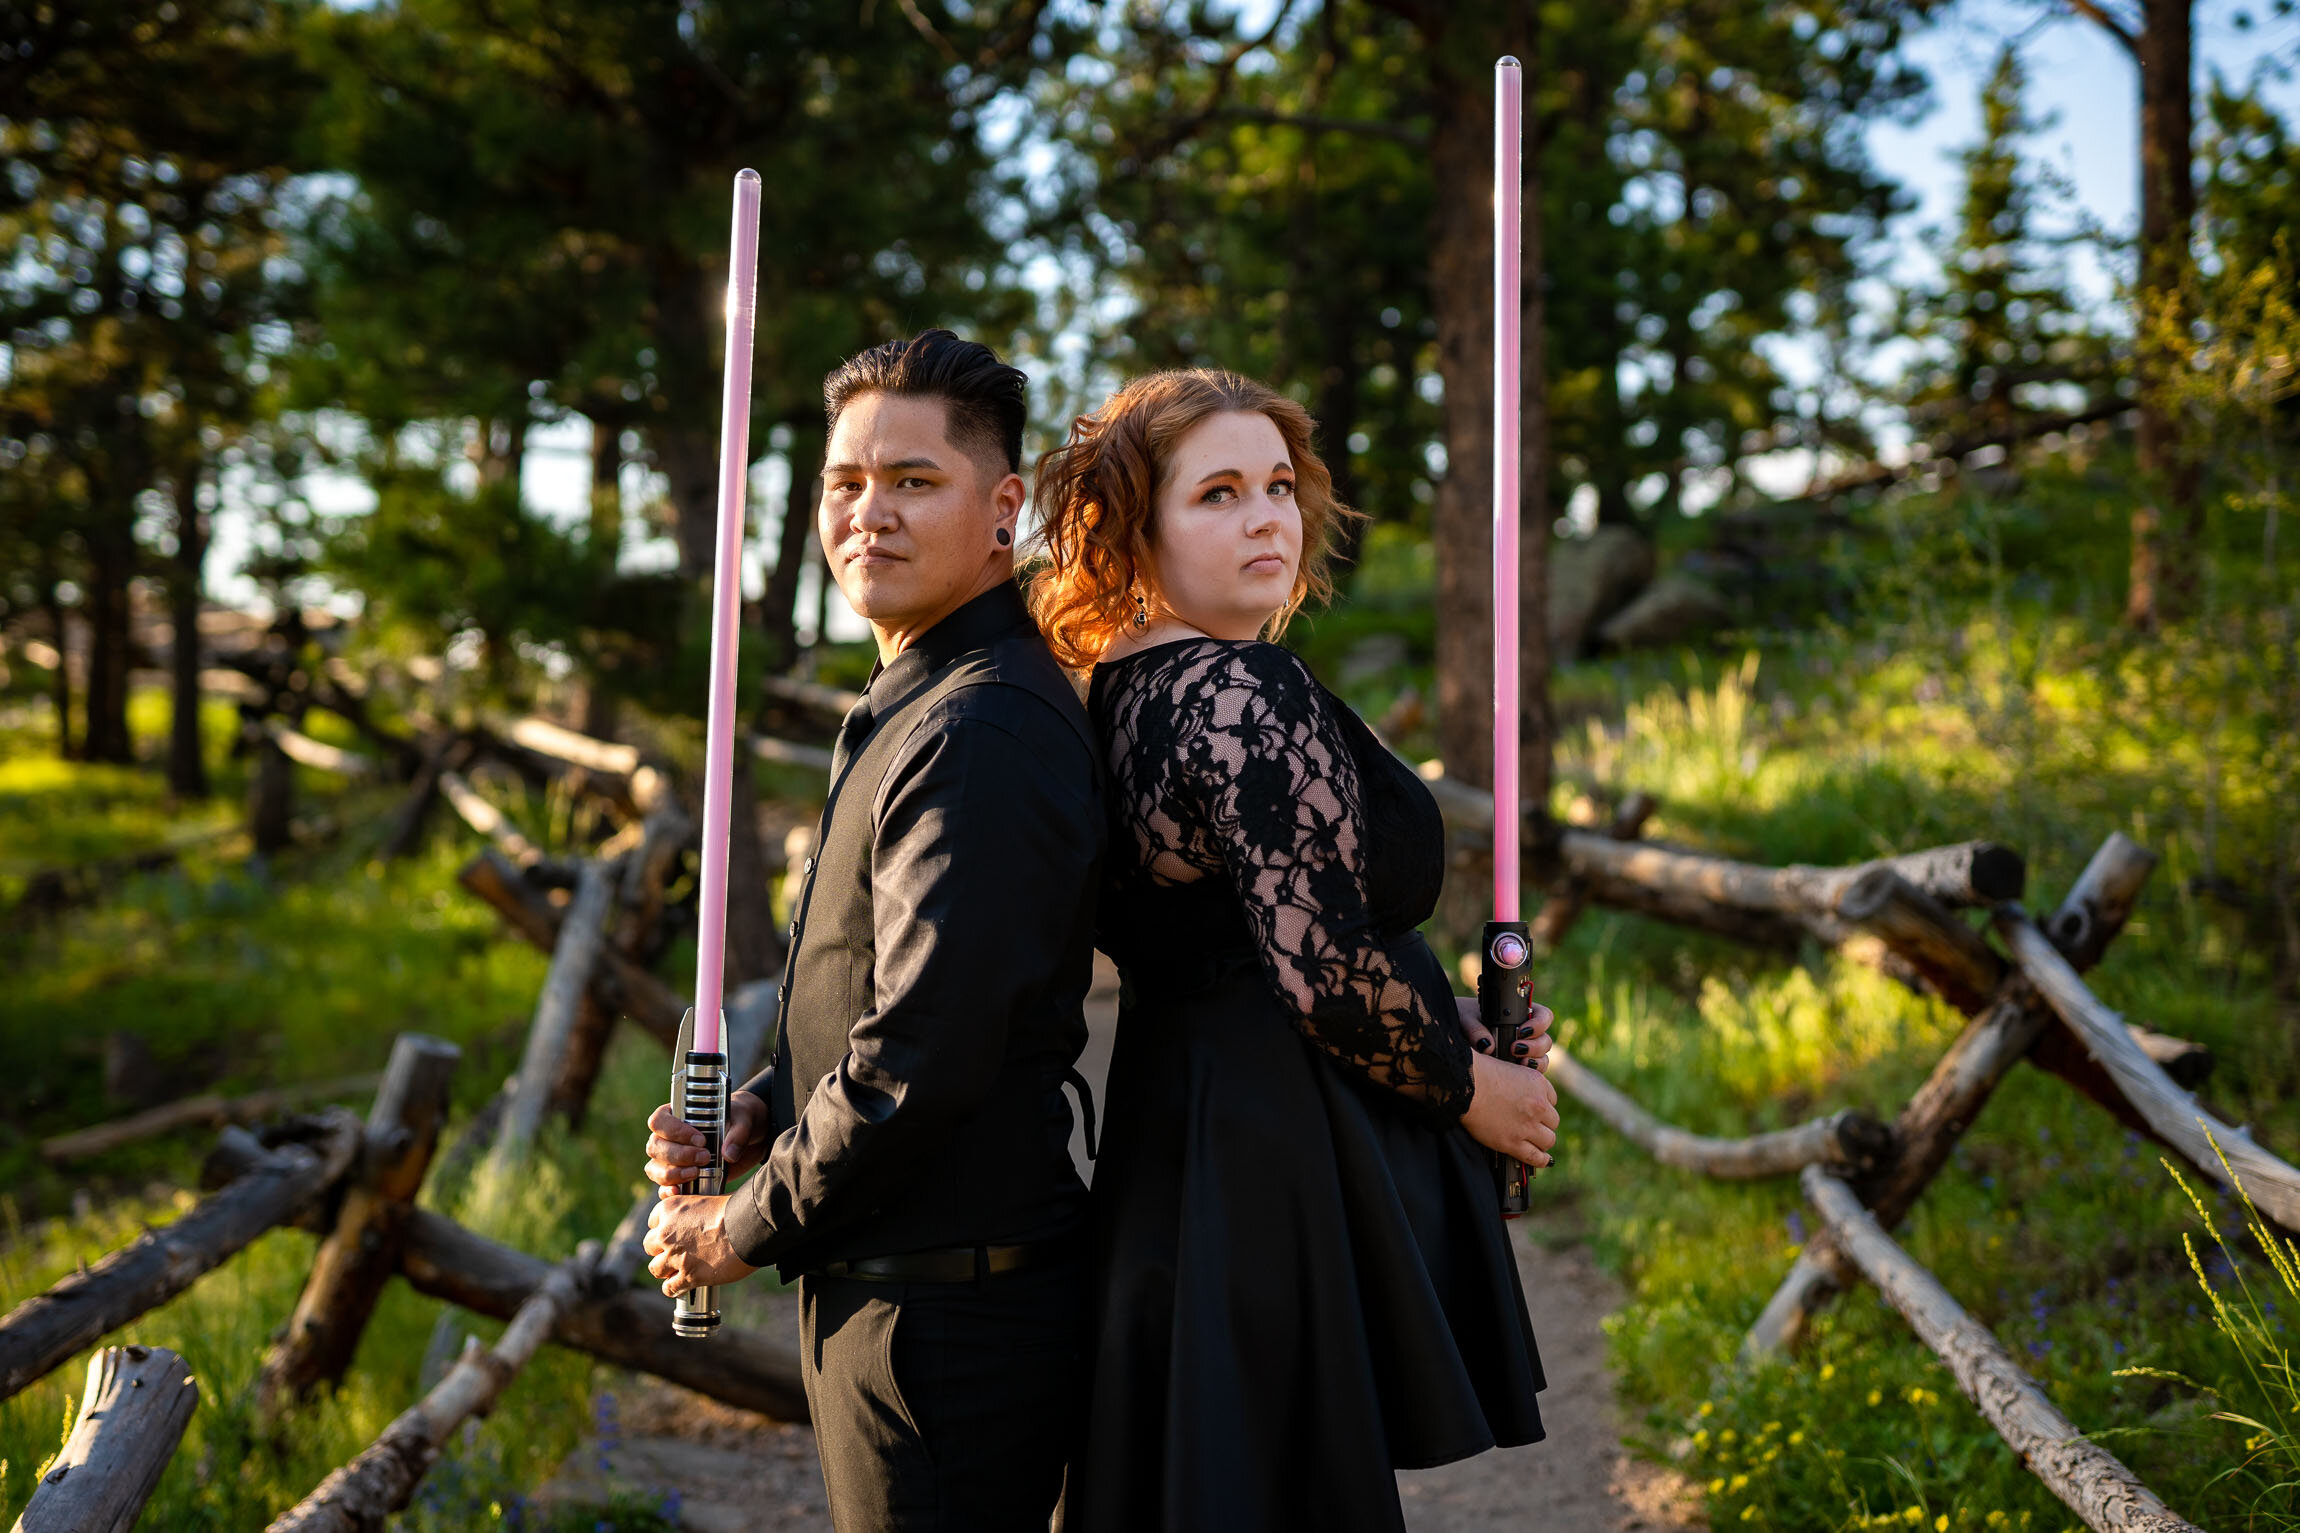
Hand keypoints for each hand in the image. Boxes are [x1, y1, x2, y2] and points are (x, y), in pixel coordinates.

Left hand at [644, 1194, 757, 1296]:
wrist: (749, 1226)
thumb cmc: (736, 1209)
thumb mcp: (708, 1201)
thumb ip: (695, 1212)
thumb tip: (699, 1220)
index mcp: (670, 1209)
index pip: (653, 1222)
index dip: (663, 1228)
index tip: (673, 1233)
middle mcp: (666, 1233)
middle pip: (649, 1246)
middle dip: (661, 1250)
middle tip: (675, 1252)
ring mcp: (675, 1256)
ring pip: (655, 1269)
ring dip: (666, 1270)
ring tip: (678, 1270)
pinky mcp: (688, 1276)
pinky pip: (669, 1288)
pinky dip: (675, 1288)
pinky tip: (682, 1286)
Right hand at [645, 1090, 767, 1195]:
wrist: (750, 1137)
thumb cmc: (740, 1119)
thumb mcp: (744, 1119)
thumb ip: (738, 1133)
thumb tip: (728, 1154)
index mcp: (677, 1114)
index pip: (659, 1121)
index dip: (674, 1131)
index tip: (700, 1140)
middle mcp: (668, 1137)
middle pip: (655, 1147)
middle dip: (679, 1155)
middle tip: (705, 1157)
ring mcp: (670, 1159)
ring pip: (654, 1168)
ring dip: (672, 1173)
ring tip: (696, 1173)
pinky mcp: (679, 1177)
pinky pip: (662, 1186)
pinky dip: (666, 1191)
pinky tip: (678, 1191)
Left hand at [1455, 995, 1554, 1071]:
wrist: (1449, 1035)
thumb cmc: (1460, 1018)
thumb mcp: (1464, 1018)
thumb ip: (1475, 1028)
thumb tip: (1487, 1046)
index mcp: (1518, 1014)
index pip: (1543, 1016)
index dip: (1539, 1024)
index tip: (1521, 1031)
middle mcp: (1524, 1033)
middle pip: (1545, 1039)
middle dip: (1535, 1046)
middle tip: (1515, 1049)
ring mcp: (1522, 1051)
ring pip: (1542, 1057)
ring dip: (1535, 1061)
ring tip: (1519, 1063)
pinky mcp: (1517, 1068)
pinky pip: (1533, 1073)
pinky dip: (1530, 1075)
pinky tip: (1519, 1075)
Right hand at [1461, 1048, 1559, 1170]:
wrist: (1463, 1084)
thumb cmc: (1478, 1072)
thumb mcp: (1508, 1067)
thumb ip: (1520, 1081)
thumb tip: (1520, 1091)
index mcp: (1537, 1083)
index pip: (1552, 1099)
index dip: (1543, 1105)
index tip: (1536, 1110)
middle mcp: (1538, 1105)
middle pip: (1553, 1121)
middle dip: (1543, 1123)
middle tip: (1533, 1126)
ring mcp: (1526, 1125)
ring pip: (1548, 1140)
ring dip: (1542, 1140)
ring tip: (1535, 1141)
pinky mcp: (1513, 1142)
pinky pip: (1535, 1156)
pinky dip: (1541, 1159)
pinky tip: (1544, 1160)